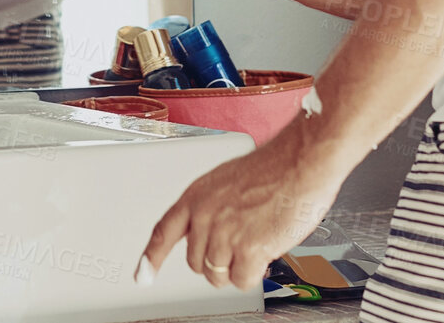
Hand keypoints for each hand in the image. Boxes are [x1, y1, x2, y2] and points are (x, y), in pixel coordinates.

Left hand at [141, 116, 342, 290]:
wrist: (301, 162)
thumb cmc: (275, 168)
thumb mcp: (227, 182)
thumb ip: (211, 208)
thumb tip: (209, 234)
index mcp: (196, 196)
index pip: (163, 231)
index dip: (151, 258)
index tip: (142, 276)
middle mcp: (204, 215)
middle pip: (196, 263)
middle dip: (218, 261)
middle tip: (242, 242)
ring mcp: (224, 233)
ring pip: (218, 276)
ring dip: (239, 267)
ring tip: (258, 240)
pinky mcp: (247, 249)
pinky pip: (242, 281)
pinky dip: (255, 273)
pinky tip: (265, 252)